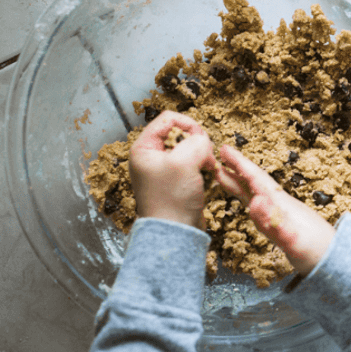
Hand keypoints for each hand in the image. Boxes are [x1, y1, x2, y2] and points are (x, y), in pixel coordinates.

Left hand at [129, 111, 216, 228]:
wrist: (175, 232)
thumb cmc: (172, 198)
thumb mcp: (185, 162)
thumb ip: (196, 142)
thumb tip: (203, 141)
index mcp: (144, 148)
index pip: (168, 119)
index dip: (188, 124)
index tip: (201, 139)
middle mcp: (151, 156)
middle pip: (180, 132)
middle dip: (197, 141)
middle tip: (204, 157)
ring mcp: (164, 169)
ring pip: (189, 148)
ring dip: (202, 154)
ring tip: (206, 168)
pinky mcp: (176, 180)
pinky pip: (193, 163)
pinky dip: (203, 166)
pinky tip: (207, 175)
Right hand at [213, 145, 334, 275]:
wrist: (337, 262)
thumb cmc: (317, 253)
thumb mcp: (294, 241)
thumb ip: (276, 224)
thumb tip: (256, 202)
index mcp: (282, 205)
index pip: (257, 180)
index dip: (240, 165)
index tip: (225, 149)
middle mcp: (282, 206)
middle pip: (256, 183)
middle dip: (237, 169)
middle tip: (219, 154)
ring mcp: (284, 216)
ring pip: (257, 195)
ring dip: (240, 184)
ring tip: (223, 174)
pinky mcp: (285, 227)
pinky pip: (264, 210)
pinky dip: (253, 203)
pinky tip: (250, 202)